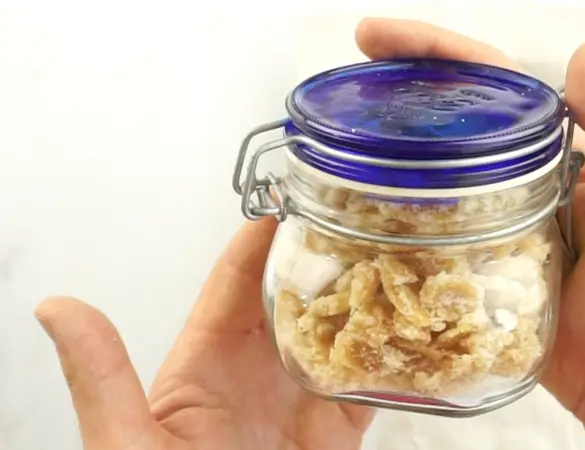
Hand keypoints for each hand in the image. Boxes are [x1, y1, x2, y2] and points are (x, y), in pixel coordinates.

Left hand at [35, 219, 372, 449]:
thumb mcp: (128, 443)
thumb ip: (102, 377)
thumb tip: (57, 309)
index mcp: (208, 358)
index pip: (236, 280)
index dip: (262, 236)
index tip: (290, 197)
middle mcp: (259, 367)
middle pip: (297, 293)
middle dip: (327, 253)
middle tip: (363, 217)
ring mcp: (301, 394)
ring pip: (341, 328)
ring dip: (370, 297)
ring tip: (402, 259)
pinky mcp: (339, 426)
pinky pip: (372, 380)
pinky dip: (396, 355)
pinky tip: (417, 330)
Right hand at [355, 19, 584, 449]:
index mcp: (559, 148)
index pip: (493, 81)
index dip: (437, 53)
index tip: (379, 39)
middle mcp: (523, 173)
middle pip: (454, 114)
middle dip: (401, 85)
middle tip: (347, 74)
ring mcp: (496, 215)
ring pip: (435, 165)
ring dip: (391, 143)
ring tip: (342, 131)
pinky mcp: (475, 258)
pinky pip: (429, 220)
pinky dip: (396, 206)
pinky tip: (362, 205)